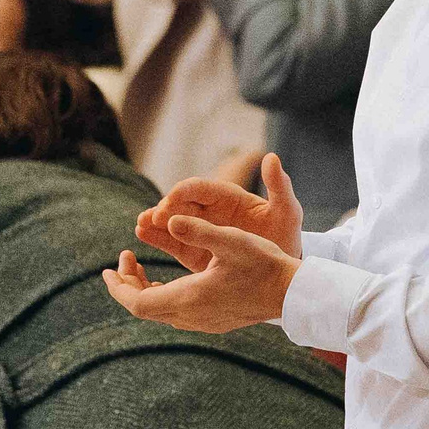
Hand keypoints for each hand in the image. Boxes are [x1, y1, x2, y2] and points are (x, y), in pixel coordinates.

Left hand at [102, 217, 301, 332]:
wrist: (293, 294)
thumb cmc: (264, 264)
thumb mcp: (230, 240)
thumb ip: (198, 229)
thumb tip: (167, 219)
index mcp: (189, 298)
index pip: (136, 302)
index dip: (117, 286)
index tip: (108, 267)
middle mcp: (192, 316)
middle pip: (143, 309)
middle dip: (126, 285)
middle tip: (123, 260)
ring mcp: (203, 323)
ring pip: (159, 313)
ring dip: (144, 291)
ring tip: (139, 268)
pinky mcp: (214, 323)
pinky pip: (175, 315)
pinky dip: (162, 297)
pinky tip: (167, 282)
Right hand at [137, 152, 304, 268]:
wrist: (282, 271)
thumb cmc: (286, 236)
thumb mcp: (287, 212)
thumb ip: (279, 187)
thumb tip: (271, 157)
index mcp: (229, 197)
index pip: (201, 188)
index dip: (185, 190)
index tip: (173, 197)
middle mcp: (210, 211)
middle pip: (181, 203)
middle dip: (166, 207)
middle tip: (155, 216)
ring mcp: (199, 230)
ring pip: (173, 221)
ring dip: (155, 221)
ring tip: (141, 224)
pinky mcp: (194, 250)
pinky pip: (172, 241)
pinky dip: (157, 236)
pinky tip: (142, 234)